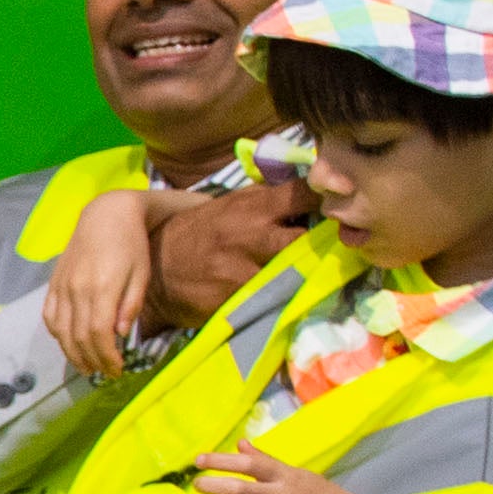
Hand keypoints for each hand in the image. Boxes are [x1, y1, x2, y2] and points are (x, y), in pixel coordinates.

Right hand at [43, 190, 156, 378]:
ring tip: (87, 367)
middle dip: (92, 361)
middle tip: (106, 373)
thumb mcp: (141, 273)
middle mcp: (77, 289)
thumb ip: (131, 304)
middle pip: (79, 337)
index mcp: (102, 287)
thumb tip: (120, 334)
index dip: (107, 357)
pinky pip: (50, 317)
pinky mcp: (54, 285)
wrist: (105, 216)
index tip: (118, 369)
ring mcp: (62, 287)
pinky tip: (70, 345)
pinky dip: (58, 336)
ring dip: (73, 354)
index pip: (99, 334)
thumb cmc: (131, 245)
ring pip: (61, 332)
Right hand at [147, 171, 313, 329]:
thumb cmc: (197, 234)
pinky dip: (283, 298)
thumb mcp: (228, 206)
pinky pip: (275, 299)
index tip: (336, 210)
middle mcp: (250, 235)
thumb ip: (265, 200)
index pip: (304, 195)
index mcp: (251, 207)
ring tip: (305, 275)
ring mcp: (243, 269)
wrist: (156, 270)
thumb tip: (307, 194)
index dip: (327, 201)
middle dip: (320, 244)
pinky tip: (280, 295)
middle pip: (309, 238)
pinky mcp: (237, 299)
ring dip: (304, 274)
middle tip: (325, 251)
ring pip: (296, 272)